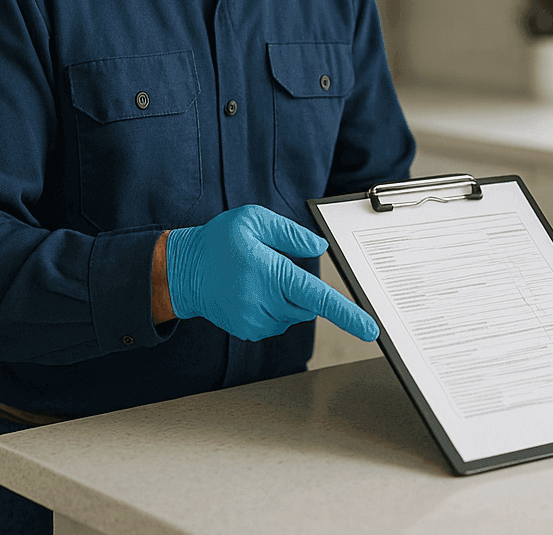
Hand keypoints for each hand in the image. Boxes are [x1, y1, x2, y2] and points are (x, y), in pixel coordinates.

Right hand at [165, 205, 378, 342]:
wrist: (183, 272)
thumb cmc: (218, 241)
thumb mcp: (253, 220)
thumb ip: (290, 234)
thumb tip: (319, 248)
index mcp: (270, 274)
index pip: (317, 298)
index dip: (347, 315)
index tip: (370, 329)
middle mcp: (265, 303)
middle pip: (309, 303)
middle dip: (302, 286)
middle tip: (273, 266)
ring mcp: (257, 322)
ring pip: (296, 312)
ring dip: (288, 296)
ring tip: (257, 277)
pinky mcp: (251, 331)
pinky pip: (280, 319)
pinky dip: (275, 305)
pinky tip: (252, 291)